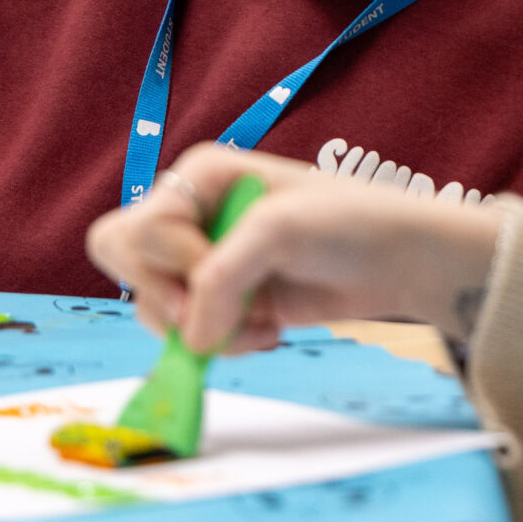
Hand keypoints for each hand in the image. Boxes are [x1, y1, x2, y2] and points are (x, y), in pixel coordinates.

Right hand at [88, 144, 502, 354]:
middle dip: (164, 299)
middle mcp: (191, 216)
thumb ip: (221, 278)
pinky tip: (269, 330)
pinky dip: (223, 343)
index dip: (169, 260)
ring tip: (261, 322)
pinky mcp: (224, 303)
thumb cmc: (347, 222)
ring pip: (154, 310)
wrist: (399, 259)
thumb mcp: (279, 230)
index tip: (218, 266)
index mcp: (197, 178)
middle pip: (124, 266)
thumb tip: (189, 341)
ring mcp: (204, 262)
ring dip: (205, 327)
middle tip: (209, 313)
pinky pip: (189, 336)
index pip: (132, 230)